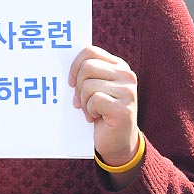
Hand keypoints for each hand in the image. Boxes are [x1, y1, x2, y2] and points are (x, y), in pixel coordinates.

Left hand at [67, 46, 138, 169]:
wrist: (117, 142)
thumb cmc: (102, 113)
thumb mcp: (97, 88)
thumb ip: (89, 74)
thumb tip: (65, 67)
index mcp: (120, 67)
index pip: (90, 52)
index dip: (75, 66)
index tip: (72, 83)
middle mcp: (127, 76)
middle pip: (87, 67)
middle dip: (78, 87)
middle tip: (82, 101)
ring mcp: (128, 92)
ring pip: (88, 85)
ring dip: (84, 101)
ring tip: (91, 111)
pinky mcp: (123, 108)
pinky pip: (94, 100)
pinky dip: (89, 111)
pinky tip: (96, 118)